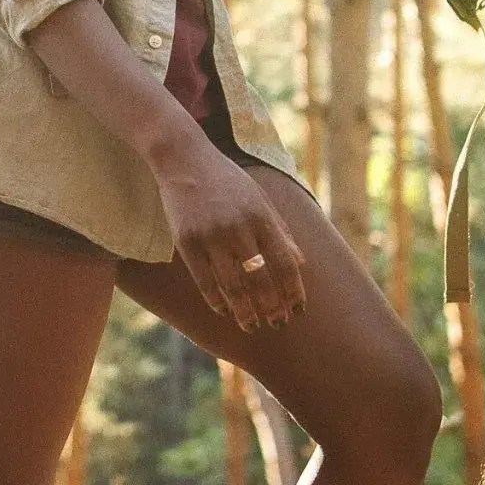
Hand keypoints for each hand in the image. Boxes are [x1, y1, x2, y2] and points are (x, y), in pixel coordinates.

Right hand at [154, 137, 306, 329]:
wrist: (184, 158)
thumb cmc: (227, 180)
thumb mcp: (260, 199)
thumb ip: (281, 231)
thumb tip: (300, 263)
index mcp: (262, 217)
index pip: (285, 264)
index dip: (293, 292)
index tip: (298, 311)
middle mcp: (239, 227)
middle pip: (261, 280)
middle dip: (271, 307)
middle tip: (276, 324)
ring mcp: (211, 235)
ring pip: (233, 285)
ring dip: (244, 311)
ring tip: (251, 326)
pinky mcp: (187, 240)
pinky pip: (204, 280)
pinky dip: (216, 299)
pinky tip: (223, 309)